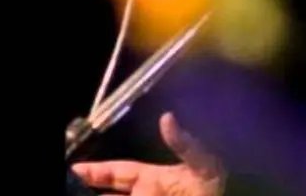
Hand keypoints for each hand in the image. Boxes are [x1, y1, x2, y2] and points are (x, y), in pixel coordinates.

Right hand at [71, 112, 224, 195]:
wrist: (235, 195)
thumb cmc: (220, 184)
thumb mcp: (205, 161)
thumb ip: (184, 143)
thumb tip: (166, 118)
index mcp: (155, 178)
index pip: (116, 172)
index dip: (93, 171)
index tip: (73, 170)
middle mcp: (149, 192)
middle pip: (110, 194)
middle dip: (90, 189)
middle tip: (70, 188)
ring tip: (78, 194)